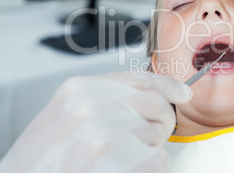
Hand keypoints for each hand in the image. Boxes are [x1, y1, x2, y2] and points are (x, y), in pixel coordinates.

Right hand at [0, 72, 191, 172]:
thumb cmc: (42, 158)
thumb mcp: (66, 114)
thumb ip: (104, 99)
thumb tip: (150, 95)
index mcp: (80, 89)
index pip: (140, 77)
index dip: (168, 85)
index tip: (183, 92)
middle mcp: (94, 107)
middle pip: (157, 104)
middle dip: (161, 121)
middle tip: (143, 137)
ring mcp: (106, 135)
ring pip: (157, 134)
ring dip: (146, 148)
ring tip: (116, 158)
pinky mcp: (119, 164)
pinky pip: (158, 158)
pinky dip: (147, 166)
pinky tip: (121, 170)